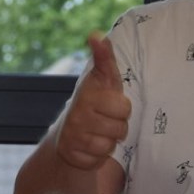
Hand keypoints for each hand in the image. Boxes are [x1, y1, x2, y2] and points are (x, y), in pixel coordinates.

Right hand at [55, 33, 131, 172]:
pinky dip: (98, 155)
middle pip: (120, 129)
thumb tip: (97, 35)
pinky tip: (91, 146)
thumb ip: (104, 58)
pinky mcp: (72, 155)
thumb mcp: (103, 79)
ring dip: (109, 141)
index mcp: (88, 94)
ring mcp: (73, 136)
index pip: (123, 107)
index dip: (122, 107)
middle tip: (107, 119)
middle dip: (118, 126)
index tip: (111, 103)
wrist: (69, 131)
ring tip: (99, 132)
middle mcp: (77, 115)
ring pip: (110, 145)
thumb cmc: (95, 101)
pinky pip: (99, 159)